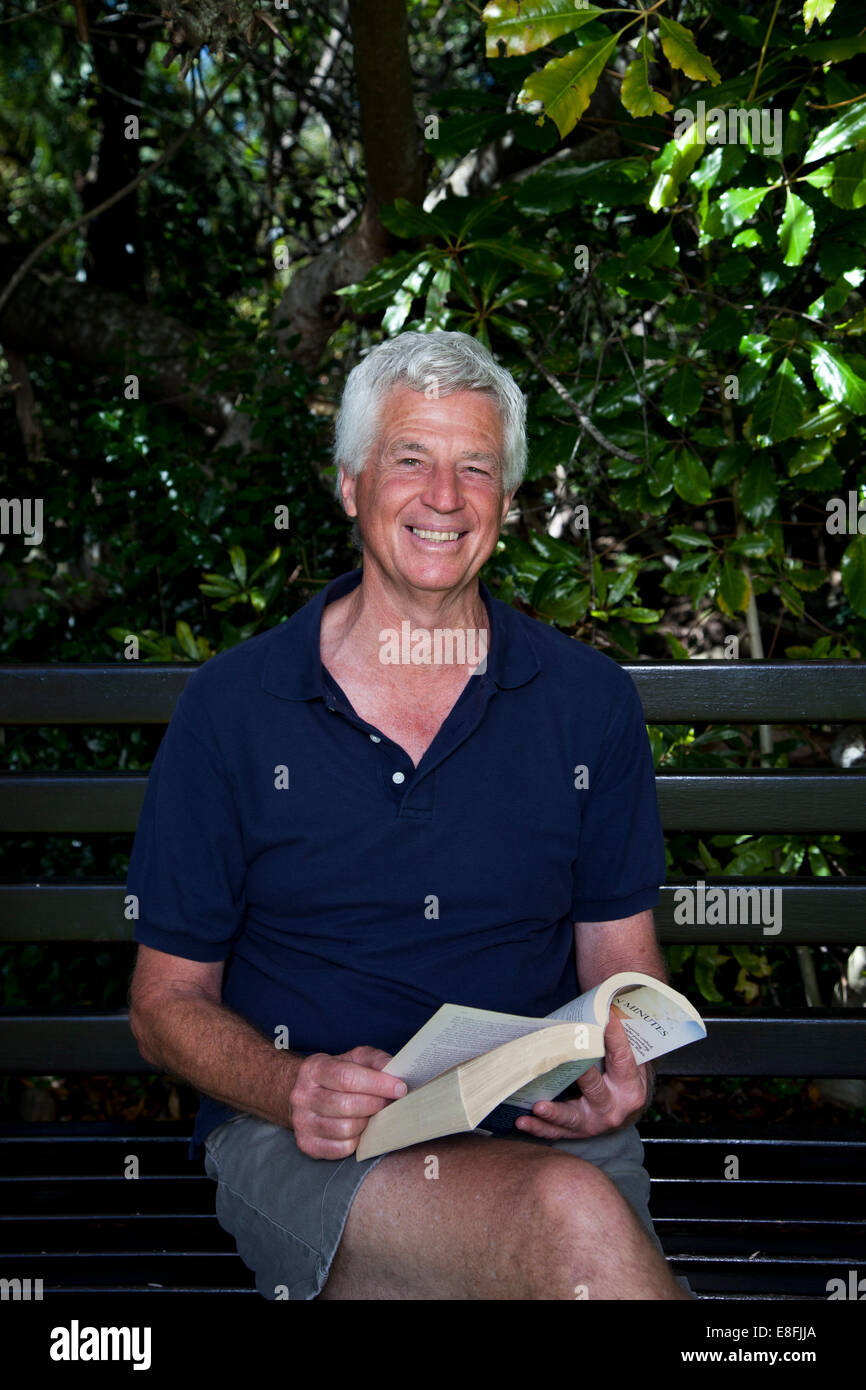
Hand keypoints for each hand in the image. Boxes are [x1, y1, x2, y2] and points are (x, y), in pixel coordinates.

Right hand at [289, 1045, 406, 1158]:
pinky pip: (341, 1149)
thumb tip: (394, 1072)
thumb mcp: (354, 1059)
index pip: (347, 1077)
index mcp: (313, 1069)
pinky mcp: (306, 1144)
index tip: (399, 1088)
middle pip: (346, 1105)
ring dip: (366, 1123)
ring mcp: (301, 1122)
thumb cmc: (336, 1075)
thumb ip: (375, 1060)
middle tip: (388, 1102)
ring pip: (345, 1129)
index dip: (377, 1084)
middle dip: (375, 1104)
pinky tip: (359, 1129)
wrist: (307, 1093)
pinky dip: (356, 1141)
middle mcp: (302, 1095)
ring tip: (371, 1115)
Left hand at [514, 1012, 650, 1140]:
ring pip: (573, 1118)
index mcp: (630, 1086)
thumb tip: (604, 1006)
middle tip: (570, 1066)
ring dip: (554, 1112)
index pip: (623, 1059)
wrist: (624, 1110)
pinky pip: (557, 1131)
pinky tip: (522, 1121)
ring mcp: (594, 1122)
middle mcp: (614, 1107)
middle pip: (596, 1090)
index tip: (608, 1019)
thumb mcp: (629, 1060)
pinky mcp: (577, 1132)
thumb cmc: (622, 1078)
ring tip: (538, 1106)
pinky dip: (539, 1127)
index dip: (616, 1038)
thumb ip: (617, 1039)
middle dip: (583, 1078)